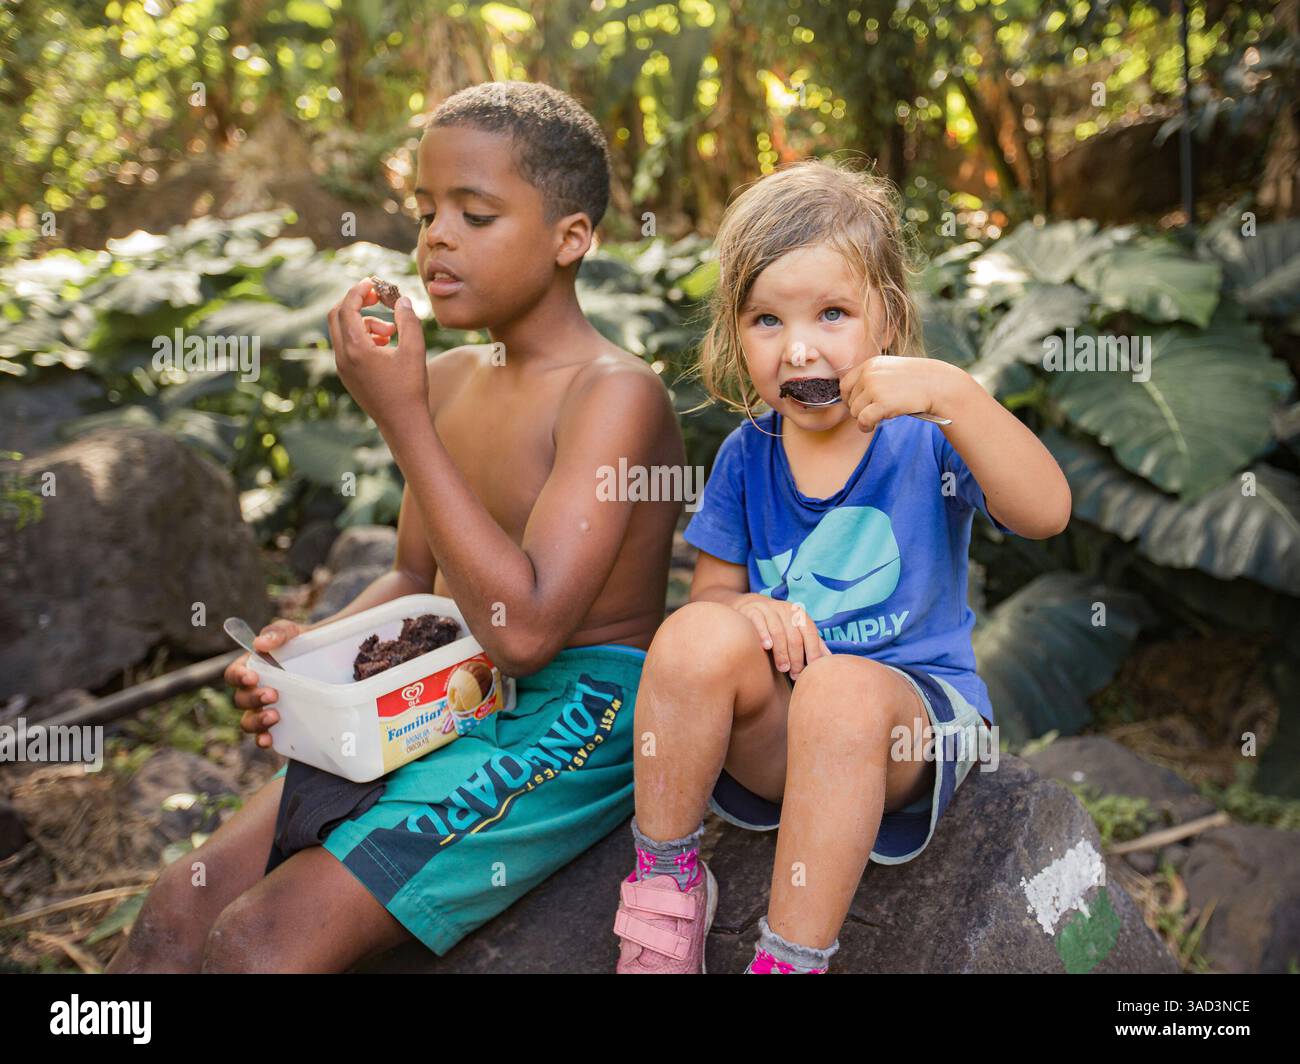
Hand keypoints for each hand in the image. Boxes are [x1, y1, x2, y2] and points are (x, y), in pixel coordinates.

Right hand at [224, 618, 304, 748]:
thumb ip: (278, 633)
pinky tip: (269, 740)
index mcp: (251, 668)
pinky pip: (264, 736)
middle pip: (241, 700)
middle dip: (253, 699)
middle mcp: (253, 692)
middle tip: (273, 694)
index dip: (238, 677)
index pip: (233, 675)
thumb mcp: (293, 633)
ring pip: (249, 721)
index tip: (252, 677)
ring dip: (257, 721)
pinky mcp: (279, 725)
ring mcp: (265, 709)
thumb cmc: (302, 645)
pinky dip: (263, 740)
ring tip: (274, 716)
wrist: (330, 661)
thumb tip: (260, 643)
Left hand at [327, 279, 427, 429]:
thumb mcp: (414, 350)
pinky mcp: (348, 376)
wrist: (402, 424)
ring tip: (390, 330)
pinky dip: (361, 337)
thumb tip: (401, 299)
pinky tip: (385, 344)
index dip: (359, 290)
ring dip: (363, 322)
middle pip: (336, 315)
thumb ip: (407, 320)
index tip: (374, 283)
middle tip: (377, 297)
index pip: (348, 307)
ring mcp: (343, 368)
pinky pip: (347, 347)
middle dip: (356, 302)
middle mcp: (343, 357)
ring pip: (342, 331)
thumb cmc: (410, 388)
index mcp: (356, 348)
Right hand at [732, 593, 829, 679]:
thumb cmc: (780, 624)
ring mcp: (768, 609)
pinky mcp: (753, 611)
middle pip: (794, 636)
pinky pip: (759, 623)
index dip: (812, 652)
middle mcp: (786, 610)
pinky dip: (764, 635)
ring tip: (782, 668)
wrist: (753, 606)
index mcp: (799, 614)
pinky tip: (766, 647)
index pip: (810, 633)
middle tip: (794, 675)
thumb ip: (813, 642)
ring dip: (781, 653)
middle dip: (796, 658)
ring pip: (778, 632)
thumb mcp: (797, 629)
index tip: (811, 671)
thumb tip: (831, 659)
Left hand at [840, 354, 962, 433]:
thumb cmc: (916, 381)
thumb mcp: (890, 371)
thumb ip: (872, 378)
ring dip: (863, 419)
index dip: (849, 398)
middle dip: (859, 410)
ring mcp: (874, 388)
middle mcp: (869, 374)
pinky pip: (862, 420)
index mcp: (870, 364)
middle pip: (849, 401)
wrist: (938, 385)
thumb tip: (851, 397)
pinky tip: (872, 426)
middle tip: (874, 412)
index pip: (844, 384)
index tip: (859, 405)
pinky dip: (865, 426)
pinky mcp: (882, 403)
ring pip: (855, 412)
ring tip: (877, 418)